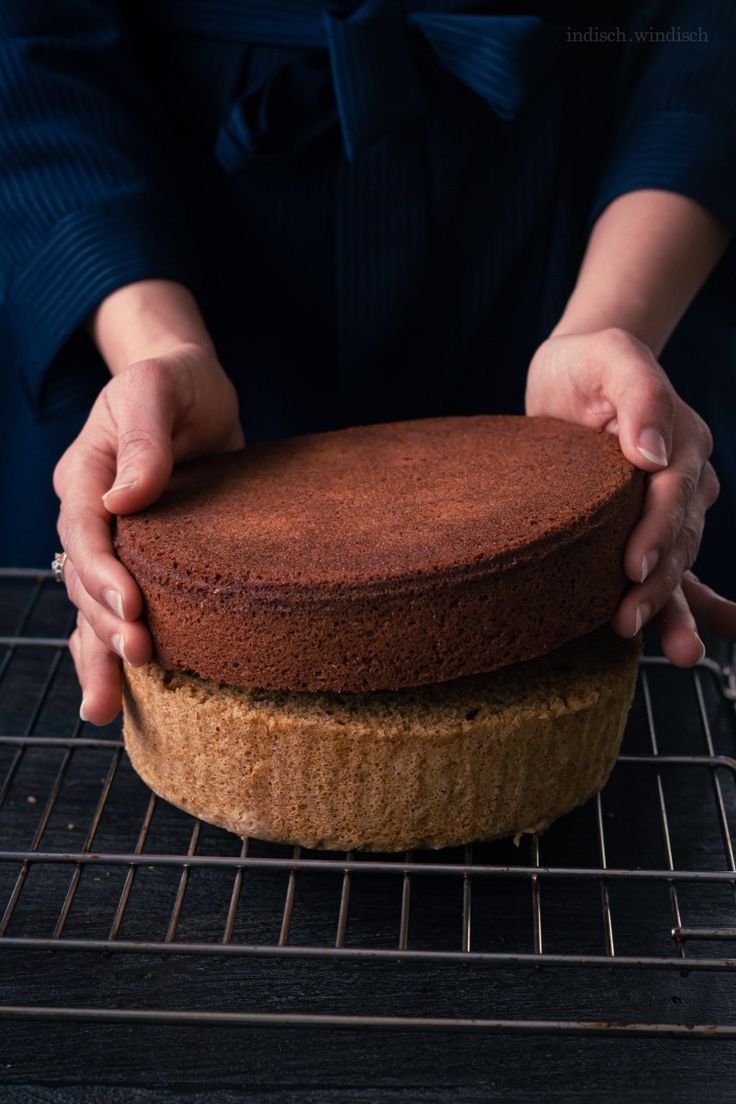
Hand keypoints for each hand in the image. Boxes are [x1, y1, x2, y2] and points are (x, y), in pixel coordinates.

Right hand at [54, 344, 243, 723]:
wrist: (193, 390)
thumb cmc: (174, 383)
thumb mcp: (156, 391)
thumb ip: (143, 440)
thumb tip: (126, 500)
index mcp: (83, 475)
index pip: (83, 532)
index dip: (102, 573)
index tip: (132, 607)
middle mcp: (90, 516)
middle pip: (83, 580)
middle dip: (106, 623)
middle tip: (140, 656)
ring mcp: (114, 543)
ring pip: (90, 607)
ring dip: (98, 655)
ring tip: (105, 706)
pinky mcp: (145, 561)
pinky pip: (117, 610)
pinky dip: (113, 650)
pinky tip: (118, 696)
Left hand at [526, 327, 735, 663]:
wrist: (577, 372)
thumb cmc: (592, 364)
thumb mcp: (613, 359)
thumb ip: (641, 396)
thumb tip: (651, 454)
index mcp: (682, 442)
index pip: (674, 492)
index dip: (658, 531)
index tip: (633, 566)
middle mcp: (684, 478)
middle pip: (679, 537)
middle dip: (660, 583)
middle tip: (628, 618)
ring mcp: (669, 506)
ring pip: (679, 562)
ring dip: (677, 608)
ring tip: (677, 652)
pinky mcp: (644, 526)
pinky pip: (669, 569)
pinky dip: (684, 607)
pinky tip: (684, 643)